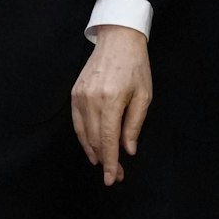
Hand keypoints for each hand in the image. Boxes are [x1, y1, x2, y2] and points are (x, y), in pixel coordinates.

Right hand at [70, 26, 151, 185]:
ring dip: (92, 152)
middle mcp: (91, 99)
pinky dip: (83, 137)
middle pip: (94, 140)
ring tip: (104, 163)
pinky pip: (76, 122)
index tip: (113, 179)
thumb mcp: (144, 95)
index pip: (107, 140)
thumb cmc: (136, 66)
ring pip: (82, 134)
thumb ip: (134, 124)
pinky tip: (91, 146)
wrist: (118, 39)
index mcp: (111, 100)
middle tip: (117, 174)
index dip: (110, 163)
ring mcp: (80, 96)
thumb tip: (127, 149)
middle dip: (105, 160)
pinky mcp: (74, 92)